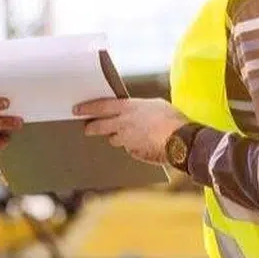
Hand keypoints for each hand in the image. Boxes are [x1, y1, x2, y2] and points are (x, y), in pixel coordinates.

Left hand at [73, 97, 187, 164]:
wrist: (182, 140)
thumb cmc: (171, 119)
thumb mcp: (154, 104)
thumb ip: (138, 108)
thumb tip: (133, 111)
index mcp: (128, 108)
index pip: (101, 106)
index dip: (87, 108)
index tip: (76, 110)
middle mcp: (123, 124)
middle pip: (100, 126)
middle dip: (91, 127)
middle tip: (86, 128)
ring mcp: (128, 140)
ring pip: (115, 139)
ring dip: (116, 137)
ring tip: (123, 134)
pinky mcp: (134, 153)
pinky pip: (130, 149)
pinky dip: (133, 146)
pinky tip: (143, 143)